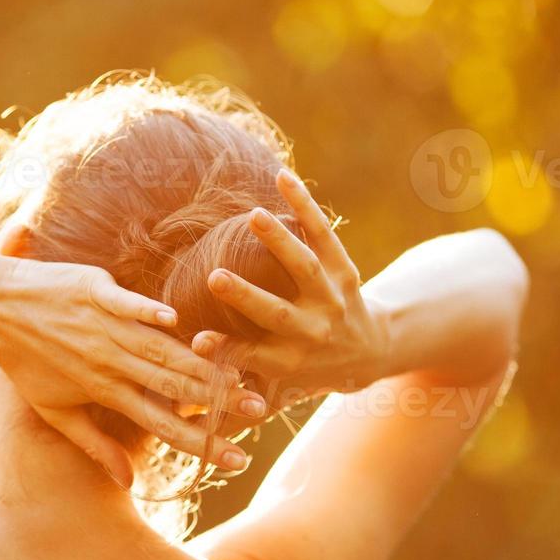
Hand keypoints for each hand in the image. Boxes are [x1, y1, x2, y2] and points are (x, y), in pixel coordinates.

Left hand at [0, 254, 265, 485]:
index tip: (238, 461)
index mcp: (105, 393)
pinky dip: (149, 314)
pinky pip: (128, 305)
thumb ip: (96, 445)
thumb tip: (129, 481)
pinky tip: (176, 322)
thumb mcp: (55, 411)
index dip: (201, 444)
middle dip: (219, 403)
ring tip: (242, 376)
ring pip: (160, 350)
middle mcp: (109, 363)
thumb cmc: (25, 362)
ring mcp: (103, 326)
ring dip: (200, 365)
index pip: (162, 425)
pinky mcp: (95, 291)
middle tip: (260, 414)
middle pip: (172, 387)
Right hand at [192, 169, 388, 410]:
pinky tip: (283, 178)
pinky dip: (306, 206)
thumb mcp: (274, 381)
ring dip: (280, 242)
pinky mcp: (345, 270)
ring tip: (253, 216)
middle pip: (276, 314)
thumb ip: (235, 372)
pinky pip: (325, 234)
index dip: (225, 349)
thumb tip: (192, 357)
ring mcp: (331, 299)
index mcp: (288, 362)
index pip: (252, 356)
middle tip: (214, 277)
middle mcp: (311, 332)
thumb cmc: (303, 368)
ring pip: (306, 267)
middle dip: (246, 297)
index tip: (196, 340)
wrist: (366, 353)